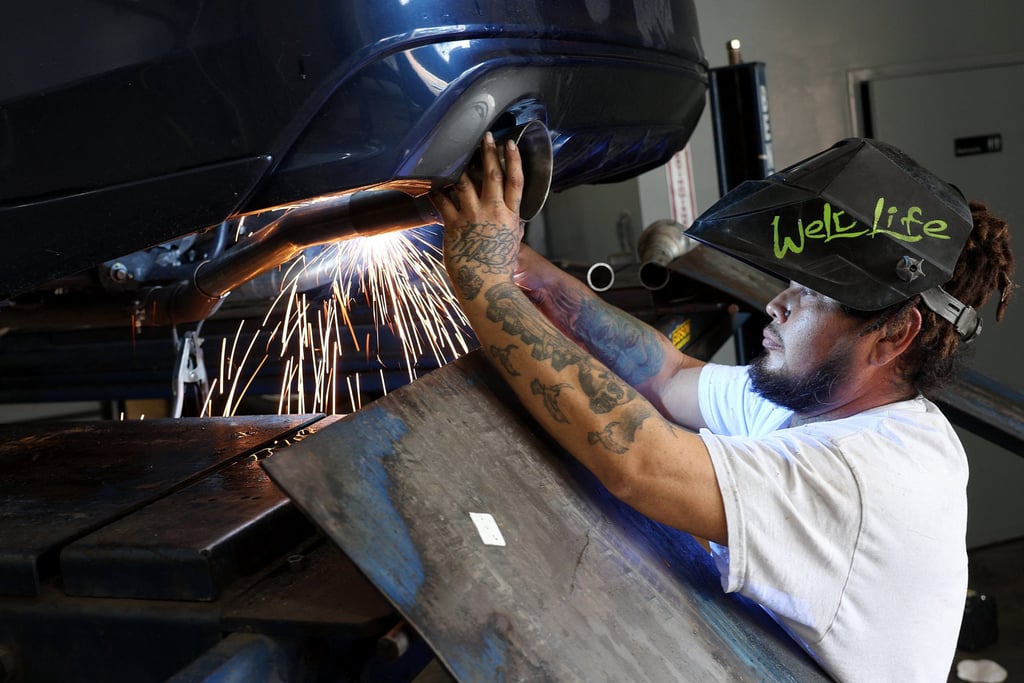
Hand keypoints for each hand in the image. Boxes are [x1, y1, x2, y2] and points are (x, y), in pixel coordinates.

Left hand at [431, 132, 525, 299]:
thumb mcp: (512, 244)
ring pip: (465, 183)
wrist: (486, 286)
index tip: (509, 144)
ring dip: (460, 168)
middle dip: (488, 153)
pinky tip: (430, 184)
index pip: (516, 181)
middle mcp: (493, 212)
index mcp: (510, 216)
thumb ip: (512, 227)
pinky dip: (435, 192)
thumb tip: (515, 222)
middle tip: (484, 137)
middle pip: (492, 175)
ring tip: (454, 156)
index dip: (513, 160)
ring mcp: (473, 217)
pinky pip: (442, 202)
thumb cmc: (499, 269)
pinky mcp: (454, 225)